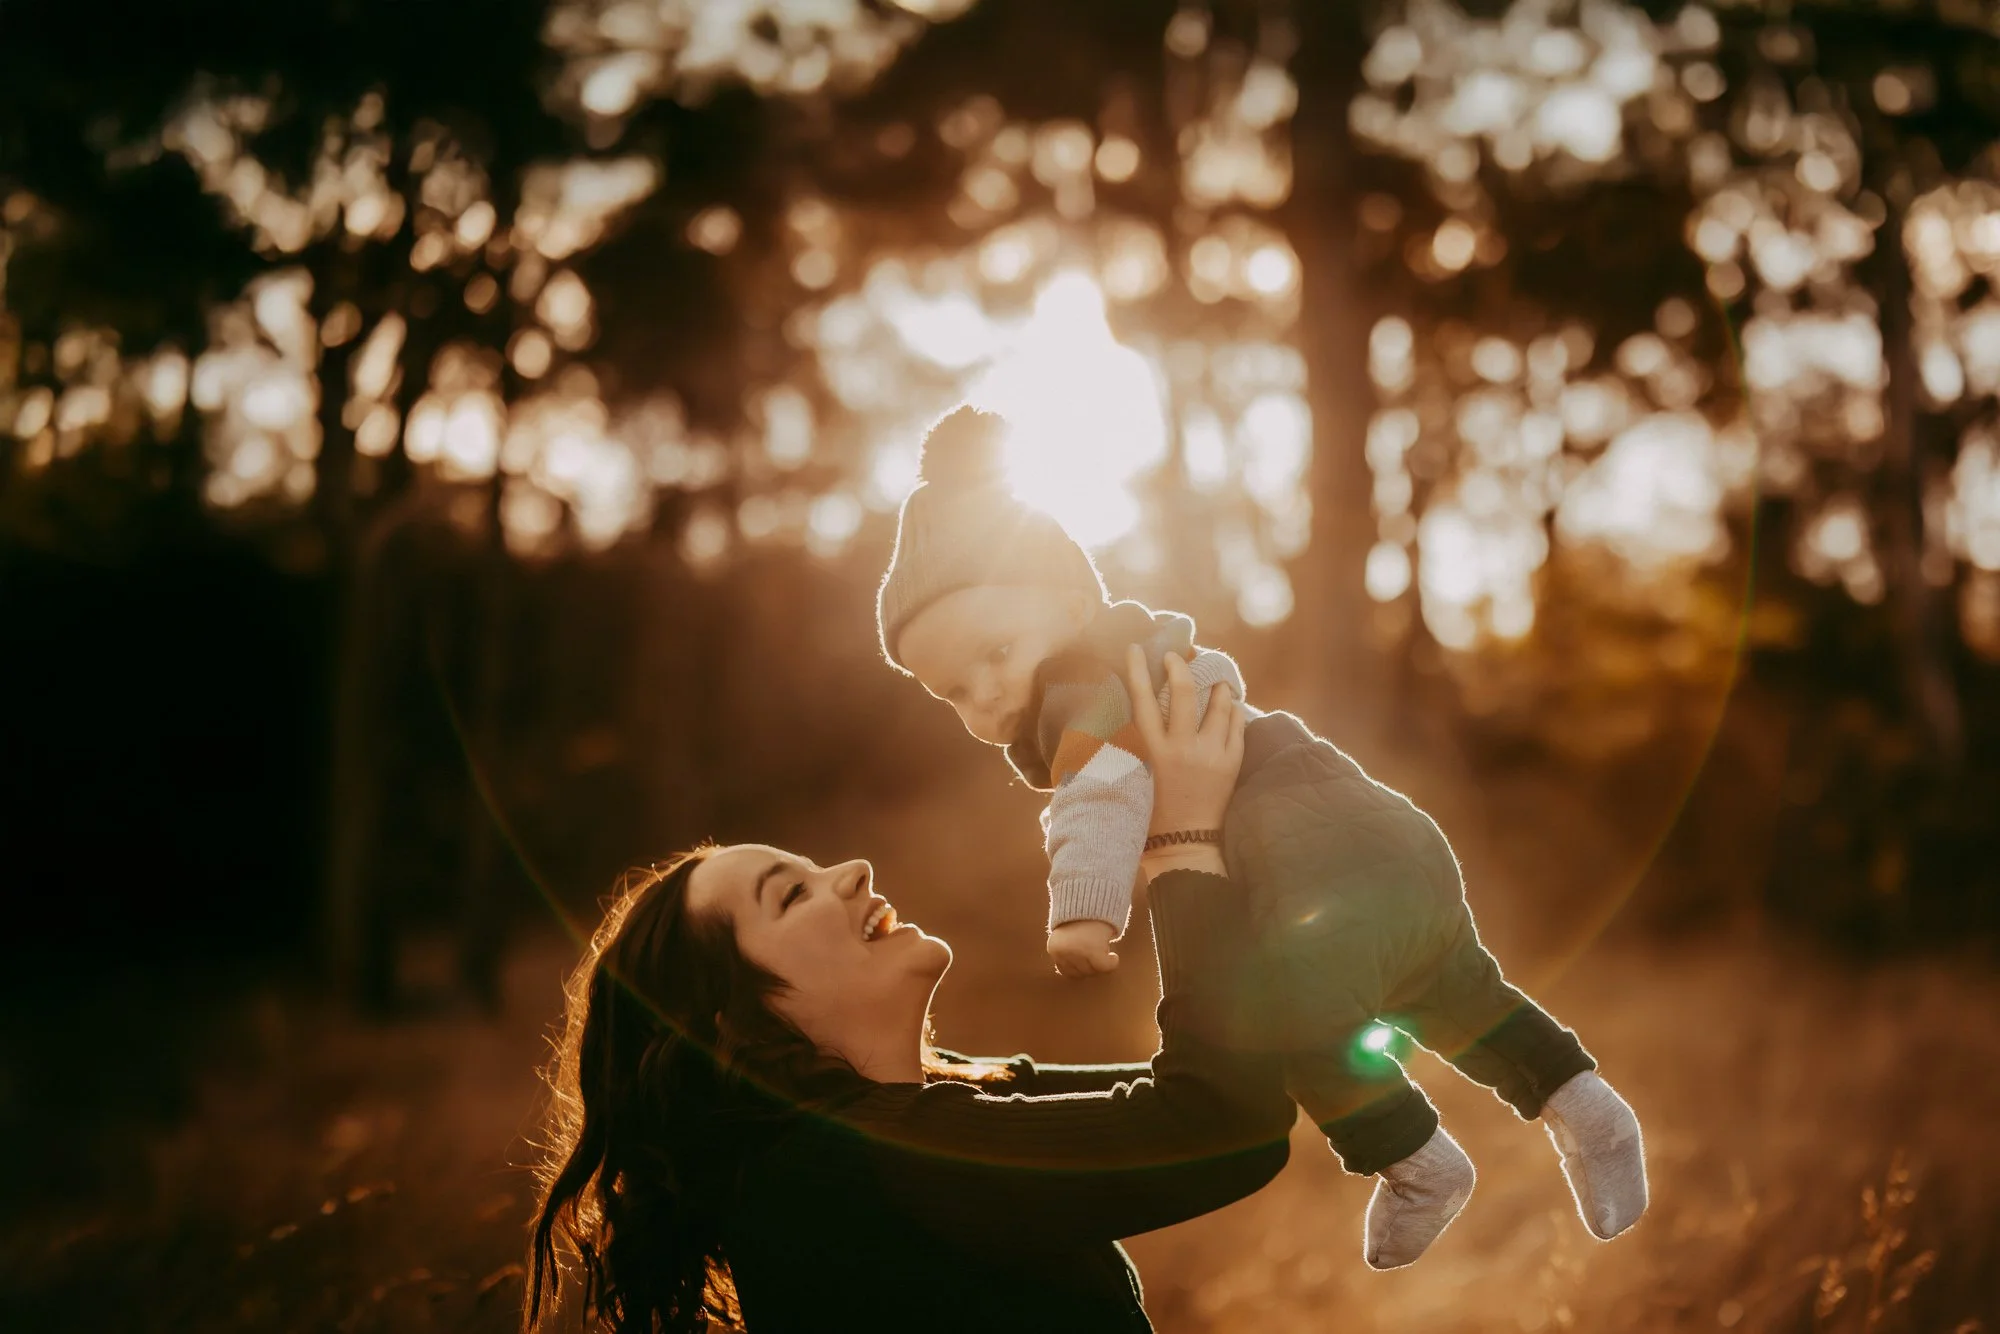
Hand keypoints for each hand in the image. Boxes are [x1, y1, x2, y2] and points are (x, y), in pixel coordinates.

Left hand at [1047, 920, 1120, 976]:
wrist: (1092, 899)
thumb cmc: (1081, 918)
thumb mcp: (1066, 936)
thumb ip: (1067, 954)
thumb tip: (1073, 977)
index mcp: (1054, 949)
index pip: (1066, 971)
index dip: (1079, 965)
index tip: (1087, 955)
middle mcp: (1063, 953)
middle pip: (1080, 973)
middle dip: (1090, 964)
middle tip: (1096, 949)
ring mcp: (1078, 953)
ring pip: (1093, 971)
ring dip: (1100, 962)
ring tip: (1102, 947)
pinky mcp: (1094, 952)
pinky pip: (1105, 967)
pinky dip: (1112, 963)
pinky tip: (1113, 956)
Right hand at [1124, 645, 1244, 875]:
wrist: (1183, 843)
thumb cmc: (1149, 811)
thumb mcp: (1131, 776)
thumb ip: (1128, 745)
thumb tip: (1119, 715)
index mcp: (1150, 750)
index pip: (1142, 698)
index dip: (1137, 669)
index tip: (1136, 648)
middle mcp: (1181, 748)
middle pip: (1183, 692)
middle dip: (1180, 665)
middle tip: (1178, 655)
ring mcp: (1210, 754)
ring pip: (1218, 704)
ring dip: (1215, 685)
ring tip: (1213, 679)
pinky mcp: (1231, 763)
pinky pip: (1237, 724)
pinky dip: (1232, 709)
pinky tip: (1229, 704)